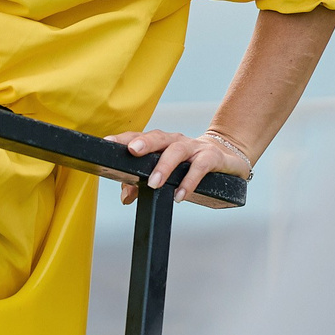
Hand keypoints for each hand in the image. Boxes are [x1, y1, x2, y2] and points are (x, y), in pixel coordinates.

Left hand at [102, 128, 252, 208]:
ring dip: (164, 166)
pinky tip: (179, 195)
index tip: (107, 144)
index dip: (123, 139)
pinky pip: (200, 167)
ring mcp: (195, 148)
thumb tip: (125, 197)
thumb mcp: (166, 174)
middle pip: (158, 137)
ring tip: (154, 184)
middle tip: (132, 152)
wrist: (227, 157)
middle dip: (144, 143)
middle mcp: (176, 141)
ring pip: (177, 150)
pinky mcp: (212, 158)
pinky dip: (189, 182)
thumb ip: (142, 185)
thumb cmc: (189, 164)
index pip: (139, 137)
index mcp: (161, 143)